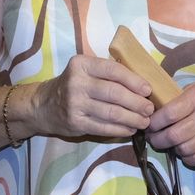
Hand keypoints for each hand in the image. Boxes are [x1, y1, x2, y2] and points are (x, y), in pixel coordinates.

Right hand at [33, 54, 152, 138]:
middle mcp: (77, 82)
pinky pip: (103, 127)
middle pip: (114, 93)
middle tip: (150, 109)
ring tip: (144, 121)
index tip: (148, 90)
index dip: (134, 80)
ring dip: (132, 118)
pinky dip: (120, 129)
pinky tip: (130, 129)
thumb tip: (141, 84)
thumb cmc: (73, 85)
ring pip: (111, 112)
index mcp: (82, 64)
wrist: (44, 105)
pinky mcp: (75, 122)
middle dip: (136, 102)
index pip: (113, 70)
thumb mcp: (85, 71)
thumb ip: (107, 73)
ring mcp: (75, 104)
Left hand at [145, 79, 194, 167]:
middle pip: (174, 135)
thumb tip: (158, 112)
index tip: (148, 125)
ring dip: (172, 149)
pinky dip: (187, 158)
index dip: (154, 123)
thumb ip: (182, 99)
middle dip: (158, 140)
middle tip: (153, 139)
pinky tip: (185, 151)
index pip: (169, 114)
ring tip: (169, 144)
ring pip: (185, 149)